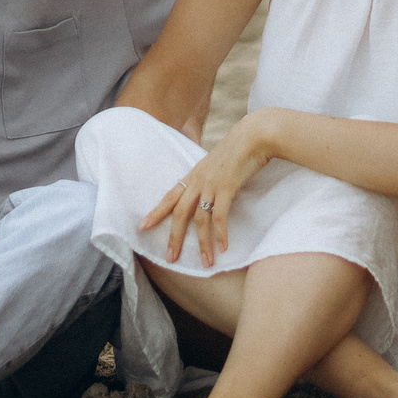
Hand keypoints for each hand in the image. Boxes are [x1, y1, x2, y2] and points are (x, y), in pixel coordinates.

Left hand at [141, 111, 276, 266]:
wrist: (254, 135)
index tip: (142, 226)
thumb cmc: (239, 149)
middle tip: (170, 258)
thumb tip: (210, 194)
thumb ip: (210, 178)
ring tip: (206, 262)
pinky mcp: (227, 187)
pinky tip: (223, 247)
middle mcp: (198, 180)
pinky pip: (220, 215)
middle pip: (180, 212)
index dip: (156, 212)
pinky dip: (220, 233)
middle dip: (174, 237)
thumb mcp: (217, 164)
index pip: (169, 196)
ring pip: (199, 219)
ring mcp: (211, 184)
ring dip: (202, 243)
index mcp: (194, 174)